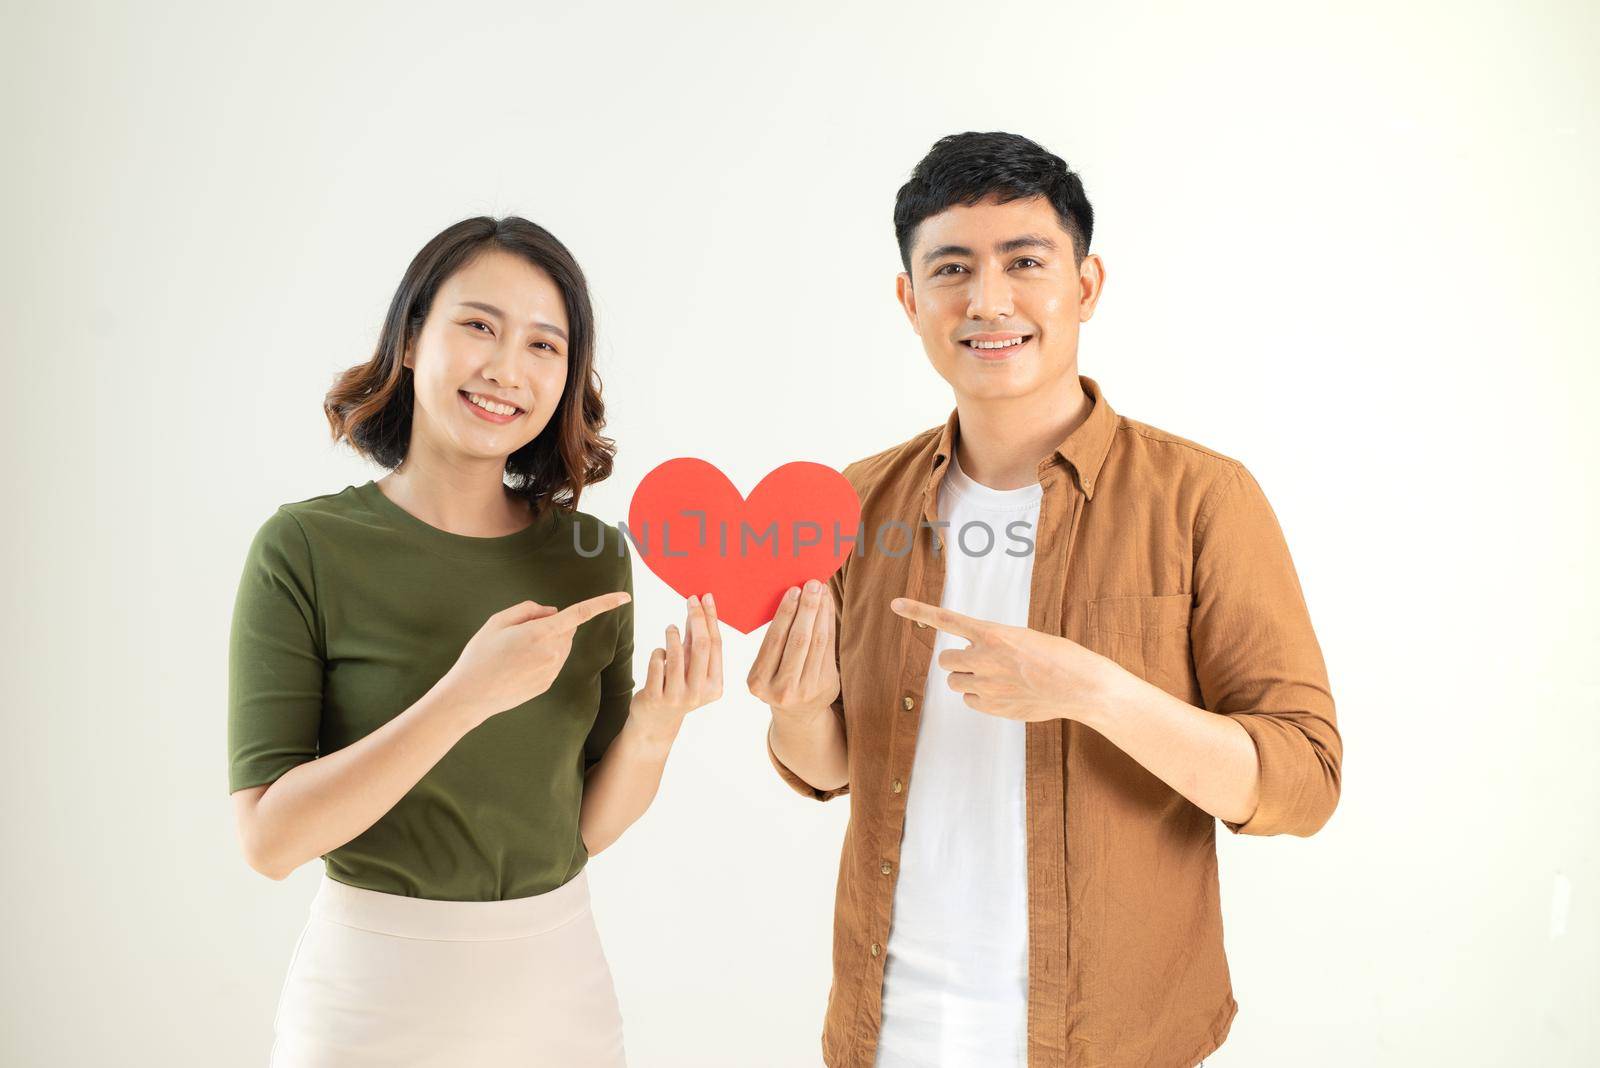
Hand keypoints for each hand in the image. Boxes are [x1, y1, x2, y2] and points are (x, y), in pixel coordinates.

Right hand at [442, 592, 631, 725]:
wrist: (471, 695)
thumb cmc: (480, 655)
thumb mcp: (497, 621)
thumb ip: (529, 610)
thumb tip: (552, 612)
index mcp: (540, 632)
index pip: (580, 613)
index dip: (604, 603)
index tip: (625, 597)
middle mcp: (552, 652)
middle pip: (566, 629)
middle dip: (551, 625)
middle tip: (518, 634)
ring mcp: (552, 670)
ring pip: (560, 646)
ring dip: (547, 643)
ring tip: (514, 653)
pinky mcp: (548, 683)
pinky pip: (552, 662)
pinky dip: (541, 659)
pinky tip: (517, 667)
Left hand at [630, 593, 723, 735]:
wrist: (656, 723)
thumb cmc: (677, 688)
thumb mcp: (692, 668)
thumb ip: (696, 642)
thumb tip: (699, 608)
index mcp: (715, 686)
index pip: (716, 645)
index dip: (710, 618)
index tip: (705, 598)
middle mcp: (699, 693)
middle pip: (702, 646)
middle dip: (697, 618)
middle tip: (691, 600)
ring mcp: (677, 696)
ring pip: (677, 653)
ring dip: (673, 634)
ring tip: (670, 628)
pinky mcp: (655, 697)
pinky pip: (657, 662)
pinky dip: (658, 652)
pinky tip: (660, 654)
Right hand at [747, 579, 839, 722]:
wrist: (796, 714)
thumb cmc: (777, 679)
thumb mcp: (765, 667)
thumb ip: (774, 640)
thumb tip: (790, 596)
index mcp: (758, 682)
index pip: (774, 640)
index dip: (785, 613)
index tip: (793, 590)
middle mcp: (782, 689)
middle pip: (798, 640)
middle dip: (806, 609)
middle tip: (812, 584)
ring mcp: (807, 690)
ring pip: (817, 643)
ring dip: (820, 613)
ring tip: (821, 592)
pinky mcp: (826, 687)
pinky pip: (829, 649)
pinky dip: (829, 624)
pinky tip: (827, 608)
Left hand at [887, 597, 1118, 722]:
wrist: (1079, 685)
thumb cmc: (1057, 657)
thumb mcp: (1024, 638)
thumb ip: (994, 644)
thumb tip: (974, 660)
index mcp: (992, 633)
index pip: (946, 619)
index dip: (918, 611)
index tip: (895, 604)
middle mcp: (984, 657)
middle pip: (946, 661)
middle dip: (958, 662)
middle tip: (980, 664)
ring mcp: (986, 684)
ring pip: (954, 683)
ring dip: (967, 680)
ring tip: (996, 679)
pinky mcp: (992, 706)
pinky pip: (969, 701)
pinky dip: (980, 699)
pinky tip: (1003, 694)